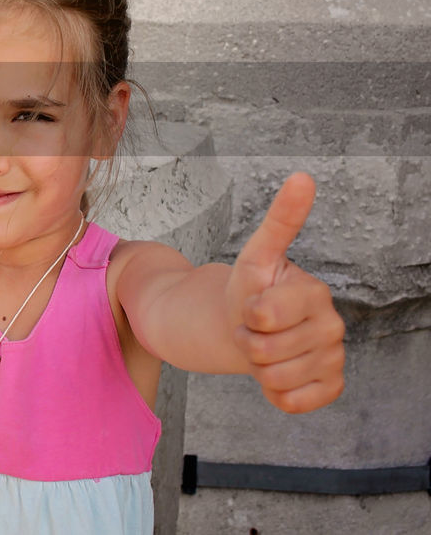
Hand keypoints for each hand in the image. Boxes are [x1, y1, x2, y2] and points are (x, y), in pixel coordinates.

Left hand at [225, 173, 345, 412]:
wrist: (249, 327)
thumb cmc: (252, 289)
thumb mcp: (257, 253)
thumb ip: (281, 219)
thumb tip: (302, 176)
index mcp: (316, 293)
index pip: (263, 316)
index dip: (245, 314)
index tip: (251, 304)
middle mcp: (334, 327)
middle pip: (265, 351)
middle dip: (247, 341)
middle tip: (253, 328)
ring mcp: (334, 359)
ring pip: (274, 377)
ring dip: (256, 366)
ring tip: (263, 346)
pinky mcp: (331, 388)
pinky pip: (292, 403)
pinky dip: (274, 392)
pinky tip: (278, 371)